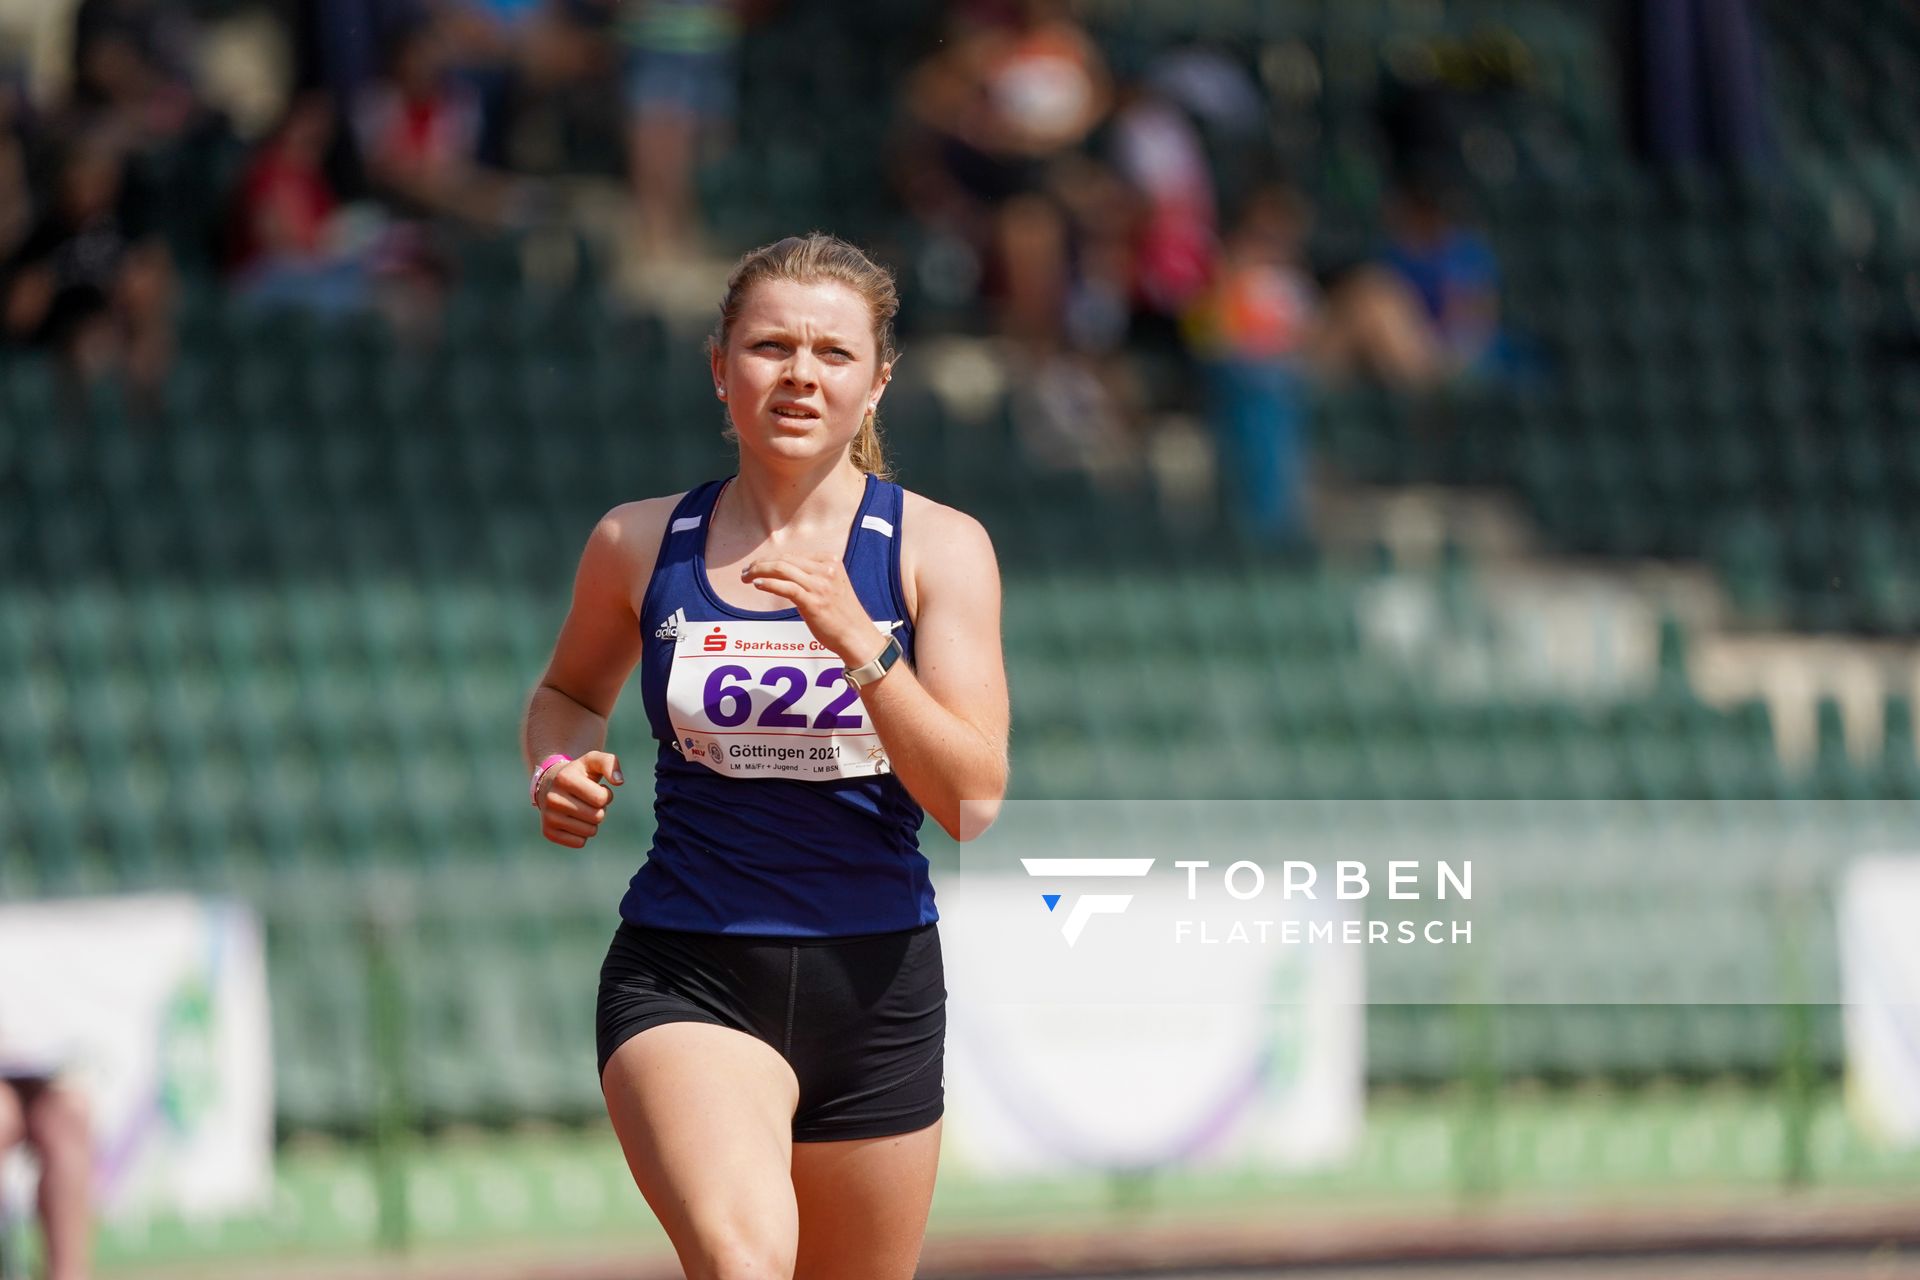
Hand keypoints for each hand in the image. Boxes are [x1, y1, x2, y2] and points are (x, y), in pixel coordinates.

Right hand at [536, 749, 621, 848]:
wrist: (549, 784)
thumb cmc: (579, 773)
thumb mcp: (593, 761)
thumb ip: (610, 763)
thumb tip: (619, 781)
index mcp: (565, 778)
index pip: (601, 798)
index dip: (606, 795)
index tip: (597, 789)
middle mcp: (553, 798)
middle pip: (597, 816)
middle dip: (600, 809)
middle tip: (589, 801)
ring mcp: (548, 817)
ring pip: (590, 831)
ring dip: (592, 822)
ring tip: (582, 809)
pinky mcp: (548, 832)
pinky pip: (580, 843)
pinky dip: (583, 834)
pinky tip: (574, 820)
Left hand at [741, 554, 887, 666]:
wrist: (856, 636)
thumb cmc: (842, 614)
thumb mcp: (831, 586)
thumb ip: (813, 576)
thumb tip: (784, 572)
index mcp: (831, 562)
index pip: (793, 555)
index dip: (772, 559)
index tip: (758, 566)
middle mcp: (826, 570)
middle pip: (785, 559)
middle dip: (761, 563)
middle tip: (746, 571)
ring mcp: (820, 585)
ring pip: (782, 570)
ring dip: (759, 571)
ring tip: (747, 577)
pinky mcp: (813, 602)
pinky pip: (785, 587)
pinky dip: (768, 583)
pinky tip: (757, 584)